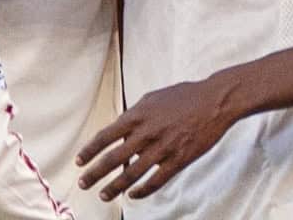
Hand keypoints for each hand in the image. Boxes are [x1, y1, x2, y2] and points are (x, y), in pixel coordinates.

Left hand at [76, 78, 238, 200]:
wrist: (214, 101)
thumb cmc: (182, 97)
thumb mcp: (152, 99)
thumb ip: (134, 116)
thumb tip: (119, 132)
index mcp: (137, 115)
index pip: (105, 136)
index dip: (89, 151)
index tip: (79, 162)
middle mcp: (146, 133)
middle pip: (114, 158)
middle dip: (95, 173)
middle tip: (83, 184)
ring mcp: (163, 148)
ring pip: (132, 174)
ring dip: (115, 187)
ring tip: (103, 195)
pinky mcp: (179, 160)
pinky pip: (156, 181)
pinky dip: (142, 191)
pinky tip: (133, 195)